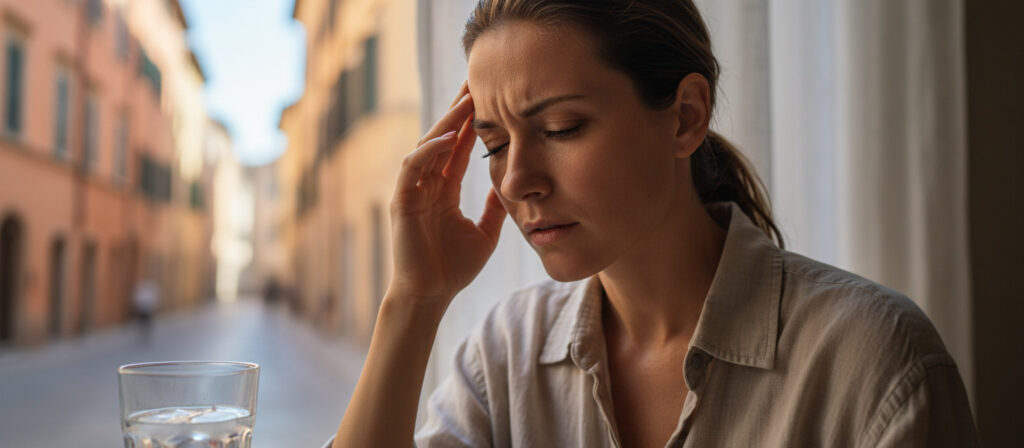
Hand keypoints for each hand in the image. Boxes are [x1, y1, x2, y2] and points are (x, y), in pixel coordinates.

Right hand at [387, 81, 506, 306]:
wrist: (431, 295)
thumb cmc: (454, 268)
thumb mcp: (486, 232)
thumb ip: (494, 207)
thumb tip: (510, 184)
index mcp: (444, 189)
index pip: (459, 147)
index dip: (473, 123)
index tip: (491, 98)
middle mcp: (426, 184)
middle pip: (442, 138)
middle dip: (459, 111)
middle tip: (476, 82)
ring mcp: (412, 190)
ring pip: (427, 145)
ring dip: (446, 123)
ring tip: (467, 102)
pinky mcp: (401, 201)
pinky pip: (413, 167)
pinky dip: (430, 151)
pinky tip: (451, 137)